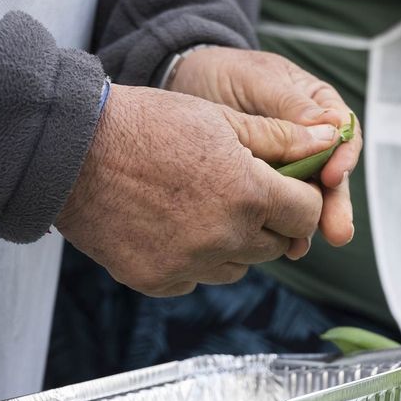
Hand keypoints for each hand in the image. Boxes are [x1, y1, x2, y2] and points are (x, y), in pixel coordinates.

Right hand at [56, 85, 329, 296]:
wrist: (70, 152)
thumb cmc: (147, 125)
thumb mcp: (221, 120)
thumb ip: (281, 139)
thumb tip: (329, 141)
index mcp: (249, 194)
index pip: (307, 214)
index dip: (301, 198)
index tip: (287, 187)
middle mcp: (226, 238)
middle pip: (278, 245)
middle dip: (272, 221)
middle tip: (242, 193)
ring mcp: (190, 265)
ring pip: (240, 267)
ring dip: (236, 243)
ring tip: (204, 206)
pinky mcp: (158, 281)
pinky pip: (197, 279)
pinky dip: (195, 260)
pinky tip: (173, 226)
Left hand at [168, 47, 361, 245]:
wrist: (181, 85)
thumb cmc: (223, 73)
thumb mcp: (256, 80)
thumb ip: (291, 105)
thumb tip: (332, 127)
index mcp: (318, 107)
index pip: (344, 134)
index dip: (342, 158)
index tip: (332, 177)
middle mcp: (309, 140)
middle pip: (332, 175)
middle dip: (334, 204)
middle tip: (337, 231)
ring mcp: (289, 166)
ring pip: (309, 198)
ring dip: (310, 224)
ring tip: (303, 247)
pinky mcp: (265, 186)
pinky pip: (279, 208)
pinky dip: (282, 229)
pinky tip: (284, 248)